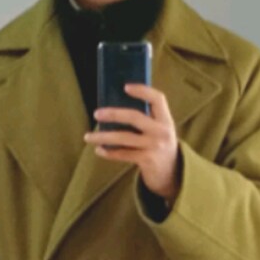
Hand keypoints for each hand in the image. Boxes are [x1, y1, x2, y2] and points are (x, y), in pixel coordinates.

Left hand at [84, 83, 181, 201]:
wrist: (172, 173)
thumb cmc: (159, 144)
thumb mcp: (159, 129)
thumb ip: (146, 117)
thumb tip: (116, 106)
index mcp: (165, 119)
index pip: (157, 99)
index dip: (142, 91)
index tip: (125, 87)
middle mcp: (161, 131)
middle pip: (134, 117)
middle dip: (113, 114)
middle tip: (96, 113)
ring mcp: (154, 146)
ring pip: (123, 138)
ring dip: (103, 136)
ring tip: (88, 136)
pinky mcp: (146, 160)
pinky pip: (123, 154)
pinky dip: (109, 152)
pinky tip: (99, 150)